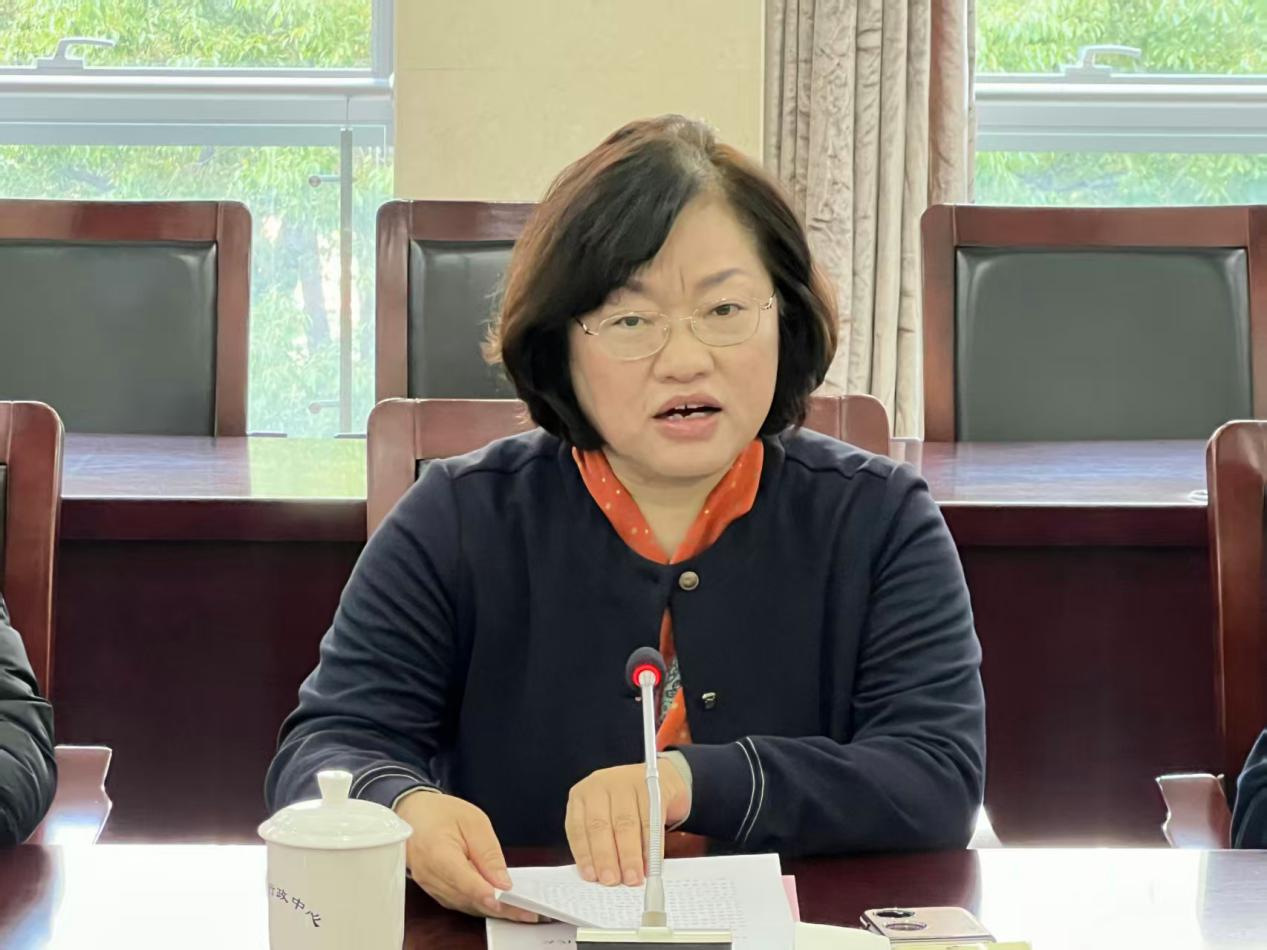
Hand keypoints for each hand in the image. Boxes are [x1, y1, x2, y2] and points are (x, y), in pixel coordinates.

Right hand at [394, 790, 536, 922]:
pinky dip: (479, 904)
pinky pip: (459, 902)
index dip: (485, 893)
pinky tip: (499, 904)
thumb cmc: (441, 813)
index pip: (463, 880)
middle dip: (498, 907)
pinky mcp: (435, 891)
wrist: (413, 813)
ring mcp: (430, 886)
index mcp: (437, 853)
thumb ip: (488, 853)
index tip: (505, 900)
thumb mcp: (473, 821)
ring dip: (491, 909)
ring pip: (465, 905)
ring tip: (520, 910)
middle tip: (527, 910)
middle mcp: (430, 875)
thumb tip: (502, 882)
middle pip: (467, 898)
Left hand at [564, 759, 690, 886]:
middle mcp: (601, 785)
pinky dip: (650, 845)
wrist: (661, 778)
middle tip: (612, 880)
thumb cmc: (627, 805)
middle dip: (606, 857)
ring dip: (629, 855)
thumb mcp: (605, 816)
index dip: (584, 854)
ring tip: (632, 877)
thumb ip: (600, 841)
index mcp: (583, 795)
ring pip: (625, 824)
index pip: (577, 827)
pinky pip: (651, 820)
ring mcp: (627, 782)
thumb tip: (600, 876)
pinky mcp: (652, 786)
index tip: (591, 877)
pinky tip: (650, 862)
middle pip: (600, 825)